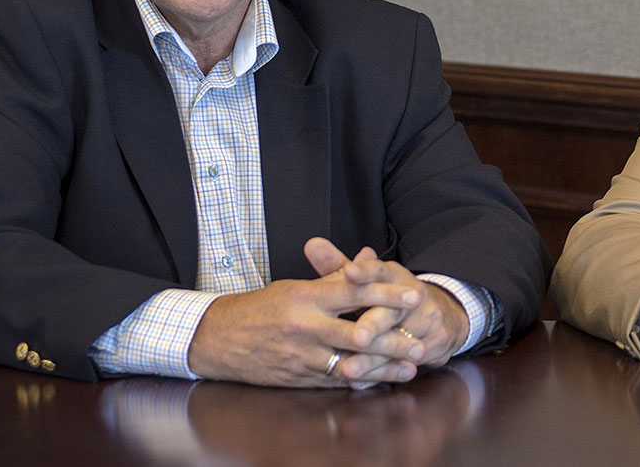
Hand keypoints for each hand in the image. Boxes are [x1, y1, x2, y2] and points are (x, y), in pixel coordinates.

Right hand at [187, 238, 425, 387]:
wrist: (218, 339)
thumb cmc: (260, 308)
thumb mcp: (296, 286)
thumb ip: (334, 277)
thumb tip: (367, 257)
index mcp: (306, 296)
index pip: (354, 292)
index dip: (387, 293)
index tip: (415, 294)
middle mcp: (306, 326)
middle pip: (358, 331)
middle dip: (393, 336)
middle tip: (421, 338)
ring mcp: (302, 355)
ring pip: (350, 362)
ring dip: (383, 366)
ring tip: (411, 367)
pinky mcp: (298, 378)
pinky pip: (334, 381)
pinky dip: (359, 382)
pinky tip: (381, 381)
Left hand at [329, 243, 470, 370]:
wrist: (440, 316)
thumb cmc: (389, 298)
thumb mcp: (366, 280)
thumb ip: (337, 266)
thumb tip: (312, 245)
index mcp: (394, 275)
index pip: (380, 270)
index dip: (365, 271)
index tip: (348, 272)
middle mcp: (414, 294)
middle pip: (390, 310)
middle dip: (372, 325)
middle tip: (356, 337)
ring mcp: (428, 321)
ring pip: (397, 343)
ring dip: (372, 360)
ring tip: (348, 370)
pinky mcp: (435, 344)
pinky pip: (404, 363)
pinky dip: (380, 375)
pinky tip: (359, 382)